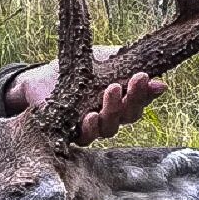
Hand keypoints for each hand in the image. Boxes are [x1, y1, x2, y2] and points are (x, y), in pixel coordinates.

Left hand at [5, 60, 165, 143]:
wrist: (41, 76)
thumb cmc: (76, 69)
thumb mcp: (103, 61)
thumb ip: (126, 67)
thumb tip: (158, 80)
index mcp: (120, 101)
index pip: (140, 101)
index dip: (148, 94)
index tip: (152, 80)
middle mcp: (109, 118)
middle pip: (129, 116)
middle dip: (133, 98)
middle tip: (133, 80)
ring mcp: (92, 128)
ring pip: (110, 127)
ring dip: (113, 110)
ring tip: (112, 90)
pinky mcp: (71, 135)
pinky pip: (85, 137)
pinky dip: (90, 127)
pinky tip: (91, 116)